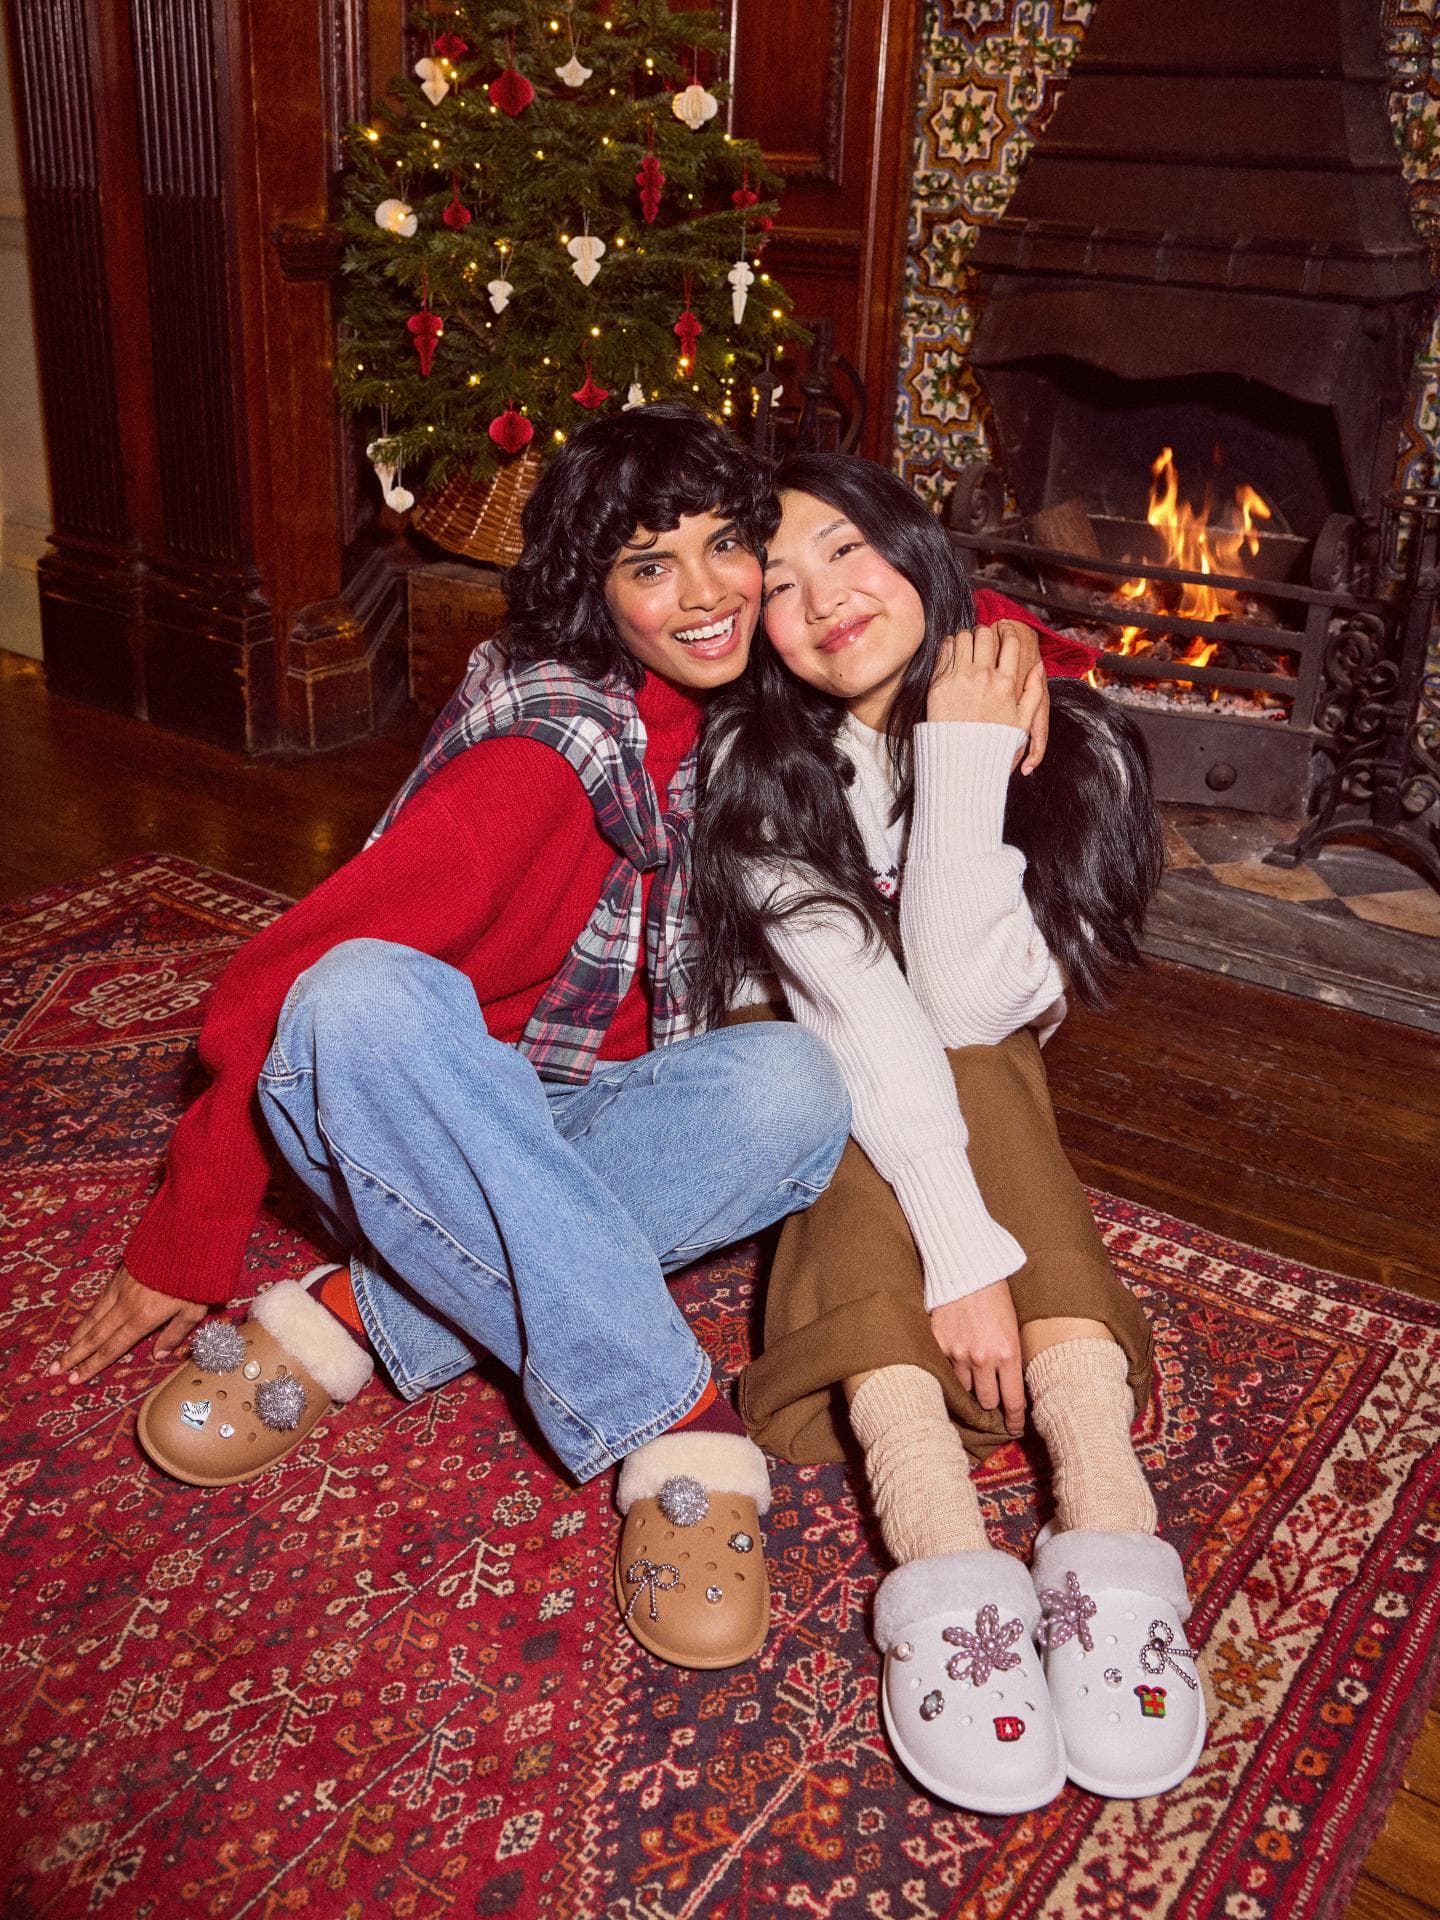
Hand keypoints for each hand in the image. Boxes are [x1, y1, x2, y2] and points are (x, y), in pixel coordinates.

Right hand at [47, 1264, 204, 1385]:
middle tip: (53, 1370)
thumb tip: (157, 1355)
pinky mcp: (120, 1274)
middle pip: (95, 1336)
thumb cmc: (196, 1276)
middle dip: (73, 1355)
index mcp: (143, 1318)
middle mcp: (126, 1305)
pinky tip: (83, 1323)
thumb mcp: (194, 1310)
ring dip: (76, 1337)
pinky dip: (87, 1315)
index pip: (112, 1348)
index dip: (92, 1365)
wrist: (187, 1237)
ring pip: (93, 1317)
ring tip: (62, 1351)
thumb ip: (175, 1334)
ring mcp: (120, 1288)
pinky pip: (100, 1300)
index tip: (74, 1378)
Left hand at [928, 620, 1049, 773]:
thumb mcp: (1023, 721)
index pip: (1011, 643)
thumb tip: (1039, 667)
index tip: (1005, 631)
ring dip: (965, 638)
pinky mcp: (940, 683)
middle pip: (985, 634)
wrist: (961, 759)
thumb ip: (1035, 693)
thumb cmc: (992, 742)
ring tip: (966, 646)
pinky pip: (944, 650)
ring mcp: (960, 678)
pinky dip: (948, 646)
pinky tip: (952, 653)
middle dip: (984, 632)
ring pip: (963, 637)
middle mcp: (983, 678)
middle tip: (982, 638)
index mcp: (1005, 684)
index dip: (1009, 632)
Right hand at [930, 1280, 1025, 1436]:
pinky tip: (956, 1355)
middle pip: (987, 1402)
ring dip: (971, 1383)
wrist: (965, 1269)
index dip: (1014, 1420)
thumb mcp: (1013, 1328)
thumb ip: (1011, 1359)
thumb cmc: (995, 1296)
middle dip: (991, 1401)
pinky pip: (946, 1370)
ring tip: (972, 1370)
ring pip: (965, 1389)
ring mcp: (958, 1353)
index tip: (1013, 1428)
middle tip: (992, 1396)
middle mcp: (983, 1358)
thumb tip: (1010, 1389)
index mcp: (1008, 1353)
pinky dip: (952, 1367)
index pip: (1012, 1402)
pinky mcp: (938, 1344)